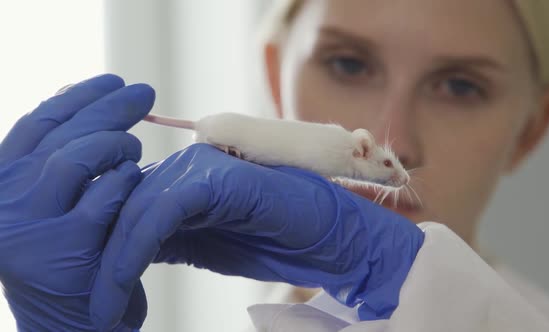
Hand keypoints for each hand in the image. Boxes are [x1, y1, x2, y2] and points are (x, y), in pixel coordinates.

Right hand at [0, 74, 154, 330]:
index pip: (36, 124)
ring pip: (74, 159)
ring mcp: (28, 229)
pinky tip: (138, 178)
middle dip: (107, 108)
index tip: (112, 79)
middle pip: (59, 135)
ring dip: (114, 144)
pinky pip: (104, 197)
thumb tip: (87, 106)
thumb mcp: (56, 207)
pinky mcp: (64, 251)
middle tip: (144, 92)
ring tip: (137, 147)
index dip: (77, 96)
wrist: (74, 328)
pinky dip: (125, 180)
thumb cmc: (75, 261)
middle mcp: (2, 204)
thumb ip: (60, 164)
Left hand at [90, 143, 424, 329]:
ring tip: (101, 307)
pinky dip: (136, 247)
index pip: (121, 208)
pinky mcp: (217, 177)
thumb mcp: (204, 244)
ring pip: (132, 207)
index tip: (88, 294)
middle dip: (95, 257)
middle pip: (118, 204)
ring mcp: (201, 167)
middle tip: (89, 306)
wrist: (332, 237)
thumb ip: (165, 238)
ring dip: (110, 261)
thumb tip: (119, 256)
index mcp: (181, 182)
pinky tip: (124, 281)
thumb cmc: (275, 241)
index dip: (98, 249)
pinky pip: (161, 210)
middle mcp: (185, 168)